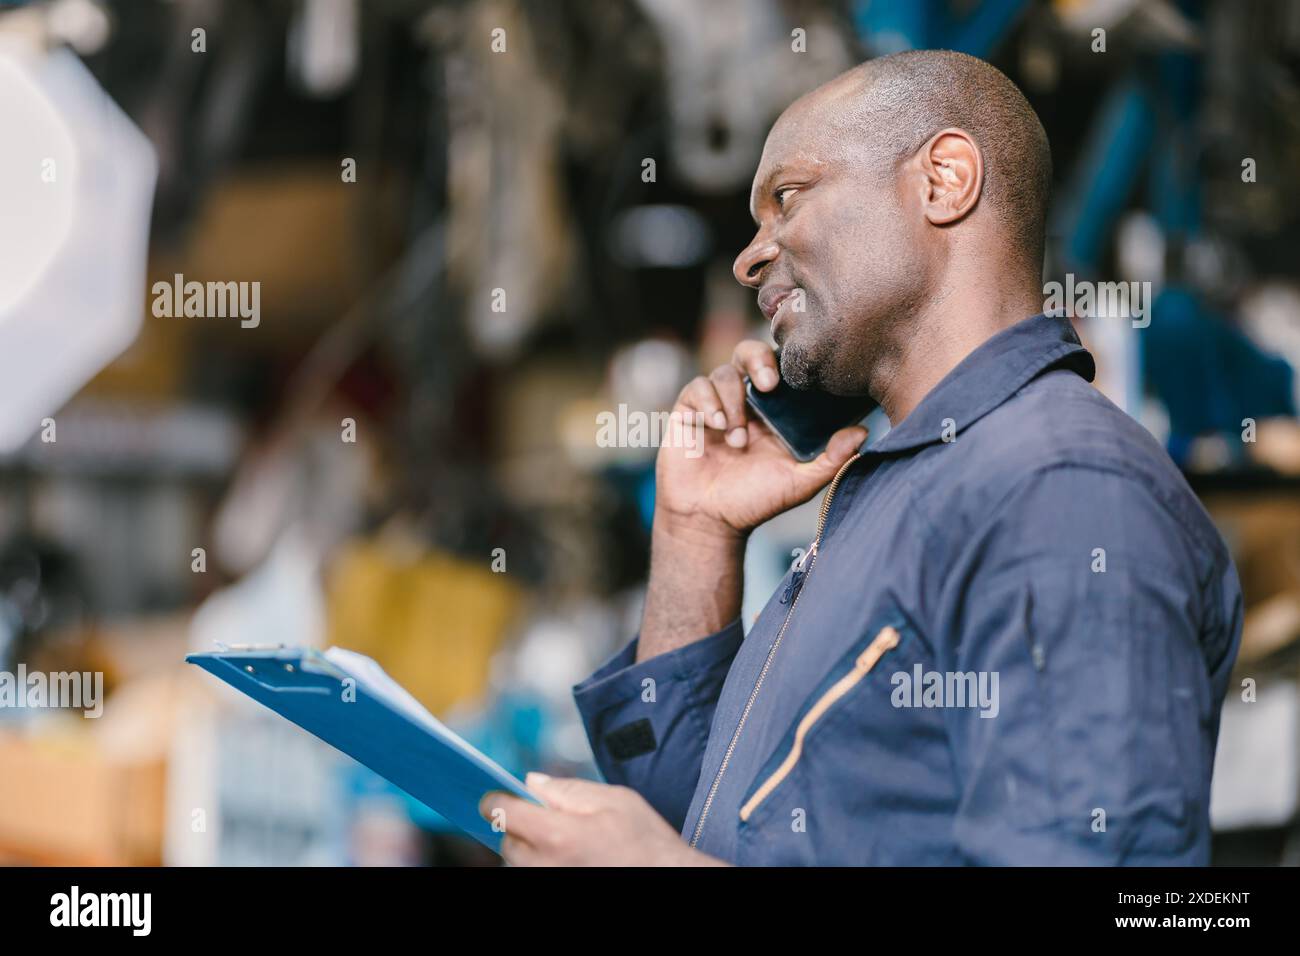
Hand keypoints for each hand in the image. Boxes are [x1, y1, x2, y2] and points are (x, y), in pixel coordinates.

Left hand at [479, 774, 727, 865]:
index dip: (494, 799)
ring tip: (559, 839)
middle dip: (517, 825)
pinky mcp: (556, 890)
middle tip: (542, 816)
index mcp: (557, 835)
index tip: (492, 794)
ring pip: (518, 863)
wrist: (667, 878)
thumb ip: (567, 789)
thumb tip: (532, 783)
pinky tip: (563, 855)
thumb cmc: (647, 842)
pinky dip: (540, 863)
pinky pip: (533, 874)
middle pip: (507, 841)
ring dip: (527, 848)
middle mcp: (546, 865)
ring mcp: (549, 883)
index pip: (503, 812)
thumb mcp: (614, 799)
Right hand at [656, 340, 867, 540]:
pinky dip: (708, 403)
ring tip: (737, 439)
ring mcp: (716, 404)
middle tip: (768, 385)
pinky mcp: (688, 411)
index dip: (788, 362)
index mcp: (773, 410)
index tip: (797, 376)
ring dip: (733, 402)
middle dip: (758, 360)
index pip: (782, 368)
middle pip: (749, 353)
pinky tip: (717, 427)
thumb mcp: (798, 482)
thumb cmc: (754, 502)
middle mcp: (745, 401)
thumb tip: (864, 432)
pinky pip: (697, 388)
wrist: (707, 521)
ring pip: (724, 373)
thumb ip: (831, 459)